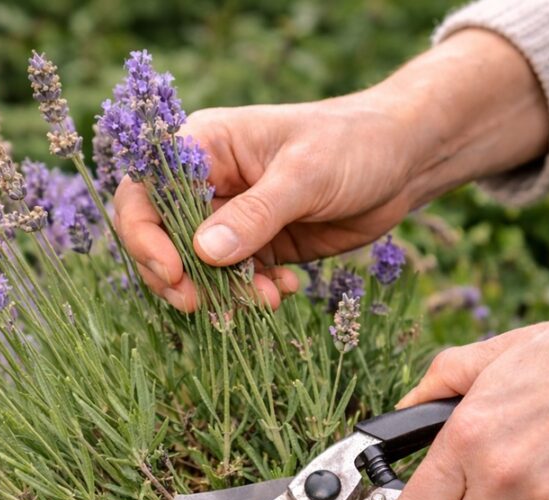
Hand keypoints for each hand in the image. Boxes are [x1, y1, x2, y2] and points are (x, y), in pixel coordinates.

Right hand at [114, 29, 548, 311]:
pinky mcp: (259, 245)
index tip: (172, 271)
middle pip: (160, 236)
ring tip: (263, 299)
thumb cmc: (353, 144)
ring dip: (220, 292)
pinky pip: (236, 280)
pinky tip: (284, 291)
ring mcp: (232, 217)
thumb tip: (203, 252)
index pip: (146, 191)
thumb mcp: (305, 175)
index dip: (144, 234)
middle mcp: (209, 182)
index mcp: (204, 146)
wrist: (404, 160)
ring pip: (199, 267)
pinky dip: (252, 293)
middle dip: (177, 275)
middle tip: (197, 305)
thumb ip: (255, 214)